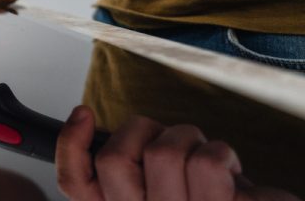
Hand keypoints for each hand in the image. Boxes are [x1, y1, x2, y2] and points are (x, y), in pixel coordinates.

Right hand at [56, 106, 299, 200]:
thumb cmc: (216, 199)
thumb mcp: (165, 182)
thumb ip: (128, 164)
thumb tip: (80, 117)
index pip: (76, 184)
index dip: (70, 145)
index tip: (84, 113)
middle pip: (115, 158)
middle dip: (144, 131)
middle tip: (170, 143)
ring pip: (164, 152)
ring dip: (190, 141)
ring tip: (209, 164)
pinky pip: (207, 162)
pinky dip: (224, 155)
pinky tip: (234, 178)